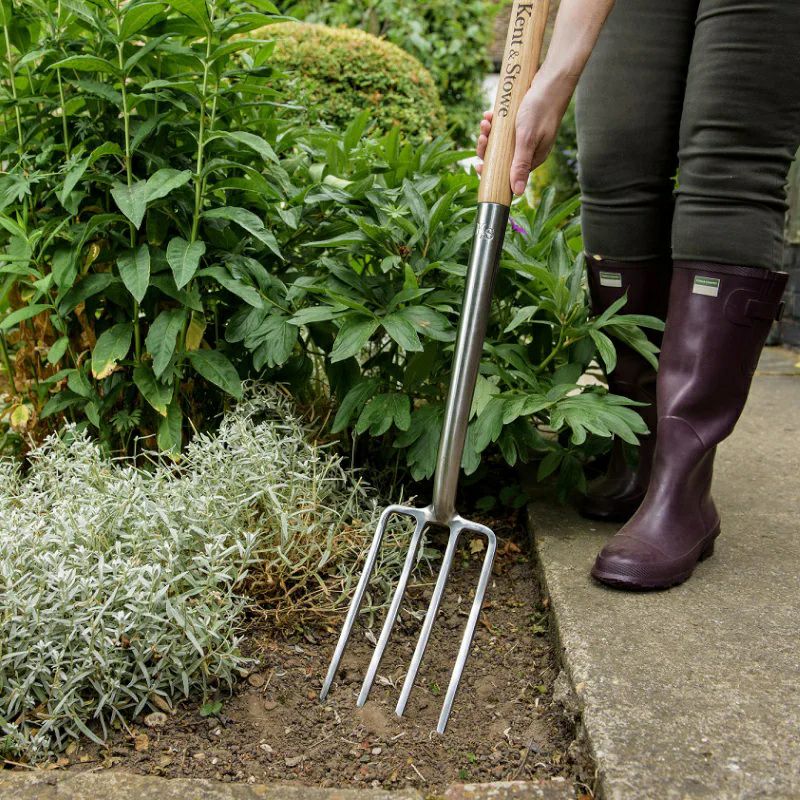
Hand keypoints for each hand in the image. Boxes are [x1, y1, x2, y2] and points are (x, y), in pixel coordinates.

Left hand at [476, 76, 568, 195]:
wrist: (553, 78)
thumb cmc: (541, 108)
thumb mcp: (527, 138)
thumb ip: (520, 165)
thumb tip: (517, 192)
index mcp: (533, 158)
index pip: (508, 174)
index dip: (492, 170)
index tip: (479, 165)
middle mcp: (529, 149)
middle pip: (501, 157)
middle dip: (488, 148)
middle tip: (483, 135)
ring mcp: (525, 136)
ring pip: (500, 142)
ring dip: (489, 133)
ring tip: (486, 121)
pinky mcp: (521, 123)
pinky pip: (502, 128)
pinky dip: (494, 122)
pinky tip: (490, 113)